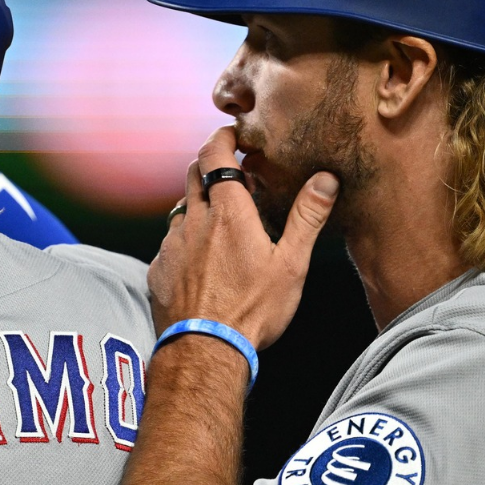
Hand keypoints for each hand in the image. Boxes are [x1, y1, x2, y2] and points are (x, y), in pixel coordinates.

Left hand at [148, 126, 337, 350]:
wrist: (205, 350)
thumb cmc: (253, 310)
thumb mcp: (291, 264)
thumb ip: (306, 217)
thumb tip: (326, 179)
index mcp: (228, 212)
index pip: (214, 153)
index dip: (222, 137)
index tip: (233, 135)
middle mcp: (195, 220)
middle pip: (193, 173)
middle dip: (209, 164)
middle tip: (231, 173)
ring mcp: (172, 245)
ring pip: (181, 209)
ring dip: (198, 205)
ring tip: (219, 221)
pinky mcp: (158, 270)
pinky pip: (169, 243)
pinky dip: (185, 240)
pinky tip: (200, 260)